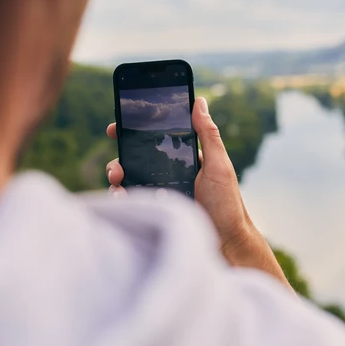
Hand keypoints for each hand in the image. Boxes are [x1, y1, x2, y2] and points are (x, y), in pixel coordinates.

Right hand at [105, 97, 289, 288]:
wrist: (225, 244)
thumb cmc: (228, 204)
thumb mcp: (219, 164)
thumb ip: (208, 134)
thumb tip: (200, 101)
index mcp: (183, 158)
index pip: (156, 138)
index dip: (135, 130)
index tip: (118, 126)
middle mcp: (168, 173)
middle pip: (136, 157)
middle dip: (121, 155)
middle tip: (118, 159)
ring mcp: (159, 192)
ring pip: (129, 178)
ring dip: (117, 174)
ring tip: (117, 178)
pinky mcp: (154, 211)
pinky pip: (131, 201)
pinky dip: (121, 197)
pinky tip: (121, 197)